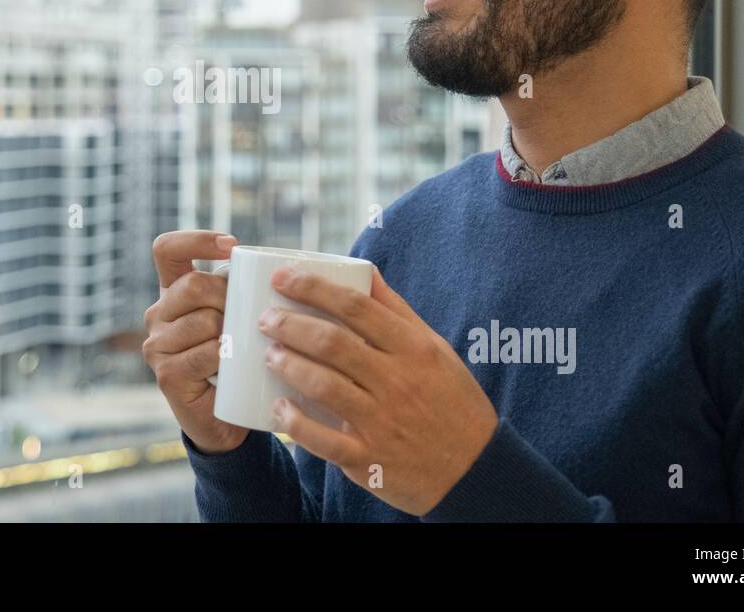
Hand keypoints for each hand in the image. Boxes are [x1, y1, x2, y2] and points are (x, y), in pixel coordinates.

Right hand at [144, 230, 250, 454]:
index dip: (197, 240)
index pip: (167, 249)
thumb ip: (242, 289)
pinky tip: (235, 363)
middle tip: (253, 315)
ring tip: (245, 344)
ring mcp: (157, 346)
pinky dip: (228, 356)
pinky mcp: (167, 375)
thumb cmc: (238, 356)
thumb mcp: (237, 315)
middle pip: (193, 284)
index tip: (232, 245)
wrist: (227, 416)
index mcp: (172, 291)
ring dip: (233, 331)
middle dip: (230, 295)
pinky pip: (205, 353)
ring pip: (204, 320)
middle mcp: (158, 314)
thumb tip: (282, 267)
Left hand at [259, 265, 498, 515]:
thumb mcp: (435, 350)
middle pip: (333, 343)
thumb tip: (366, 272)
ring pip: (324, 386)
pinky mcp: (369, 459)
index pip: (356, 307)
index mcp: (414, 349)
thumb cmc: (452, 401)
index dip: (314, 288)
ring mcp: (382, 422)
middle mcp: (398, 382)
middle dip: (291, 326)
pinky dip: (296, 424)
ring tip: (269, 355)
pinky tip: (278, 409)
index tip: (282, 278)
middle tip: (266, 319)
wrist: (476, 470)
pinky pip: (323, 440)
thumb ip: (398, 312)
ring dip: (289, 366)